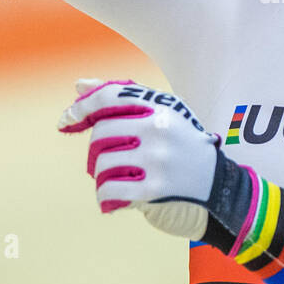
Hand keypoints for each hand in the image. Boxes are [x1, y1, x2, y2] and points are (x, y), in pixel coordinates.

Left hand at [58, 78, 220, 239]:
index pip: (110, 96)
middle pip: (100, 133)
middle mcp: (159, 129)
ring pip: (102, 164)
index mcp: (160, 107)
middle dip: (94, 150)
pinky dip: (103, 196)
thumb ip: (122, 98)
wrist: (217, 187)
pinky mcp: (155, 189)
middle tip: (102, 161)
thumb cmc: (180, 147)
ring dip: (99, 176)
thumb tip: (79, 86)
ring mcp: (157, 160)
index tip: (66, 120)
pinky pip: (109, 189)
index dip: (82, 107)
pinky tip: (110, 198)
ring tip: (112, 180)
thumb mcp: (160, 115)